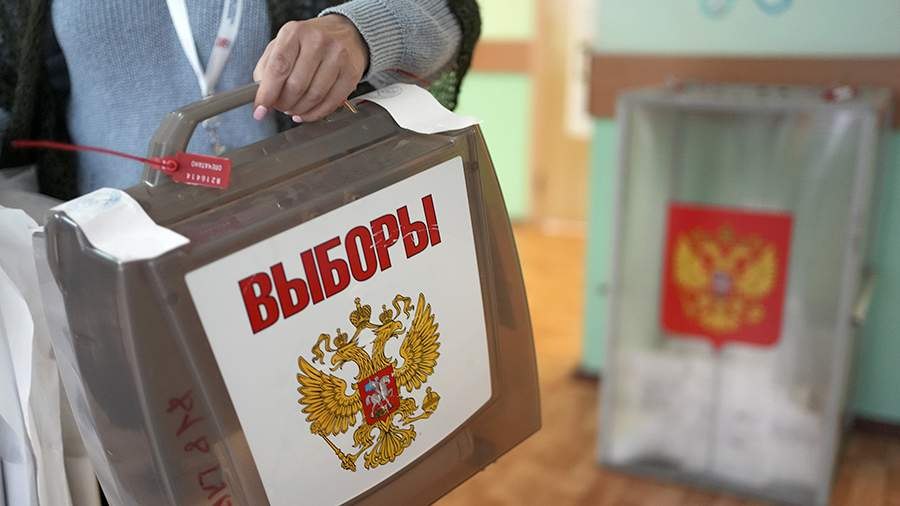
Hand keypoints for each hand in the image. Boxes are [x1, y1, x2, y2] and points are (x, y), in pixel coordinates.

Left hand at [252, 15, 367, 122]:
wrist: (346, 34)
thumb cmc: (310, 42)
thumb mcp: (283, 44)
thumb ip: (267, 67)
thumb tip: (260, 95)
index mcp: (295, 32)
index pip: (278, 67)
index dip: (267, 93)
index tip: (260, 109)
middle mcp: (317, 41)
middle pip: (296, 85)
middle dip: (284, 104)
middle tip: (281, 106)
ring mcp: (337, 57)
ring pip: (314, 96)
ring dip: (300, 110)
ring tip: (294, 109)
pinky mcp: (351, 73)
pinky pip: (331, 102)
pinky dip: (316, 113)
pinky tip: (308, 112)